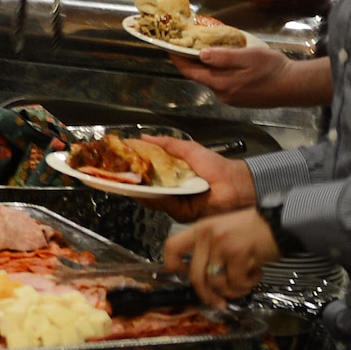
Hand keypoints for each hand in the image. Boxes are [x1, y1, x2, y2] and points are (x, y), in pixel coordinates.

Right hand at [128, 135, 255, 220]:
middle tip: (115, 172)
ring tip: (124, 179)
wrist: (235, 184)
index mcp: (173, 174)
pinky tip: (143, 190)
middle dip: (130, 180)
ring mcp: (175, 202)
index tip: (120, 161)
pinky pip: (163, 206)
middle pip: (146, 187)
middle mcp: (172, 190)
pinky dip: (153, 199)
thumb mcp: (188, 149)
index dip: (134, 168)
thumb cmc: (216, 166)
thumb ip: (166, 144)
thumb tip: (144, 136)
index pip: (149, 173)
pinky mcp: (180, 213)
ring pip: (151, 197)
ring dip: (138, 189)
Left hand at [163, 209, 278, 308]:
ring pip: (216, 283)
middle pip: (194, 276)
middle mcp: (207, 235)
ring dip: (233, 290)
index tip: (182, 274)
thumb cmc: (255, 230)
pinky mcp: (238, 253)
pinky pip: (236, 282)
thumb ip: (210, 250)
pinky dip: (247, 284)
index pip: (171, 247)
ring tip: (246, 281)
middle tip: (219, 303)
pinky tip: (256, 273)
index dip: (172, 265)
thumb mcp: (225, 232)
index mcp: (200, 228)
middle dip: (207, 295)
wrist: (282, 222)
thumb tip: (202, 280)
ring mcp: (221, 244)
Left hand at [176, 46, 333, 107]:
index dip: (178, 60)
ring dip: (207, 67)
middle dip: (192, 61)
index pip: (192, 72)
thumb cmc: (273, 69)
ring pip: (212, 80)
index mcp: (222, 84)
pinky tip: (226, 63)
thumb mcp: (248, 56)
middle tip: (187, 44)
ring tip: (206, 49)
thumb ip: (224, 57)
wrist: (294, 86)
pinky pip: (223, 84)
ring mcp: (231, 98)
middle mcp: (223, 94)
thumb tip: (201, 55)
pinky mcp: (240, 99)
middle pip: (200, 76)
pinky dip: (219, 73)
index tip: (169, 48)